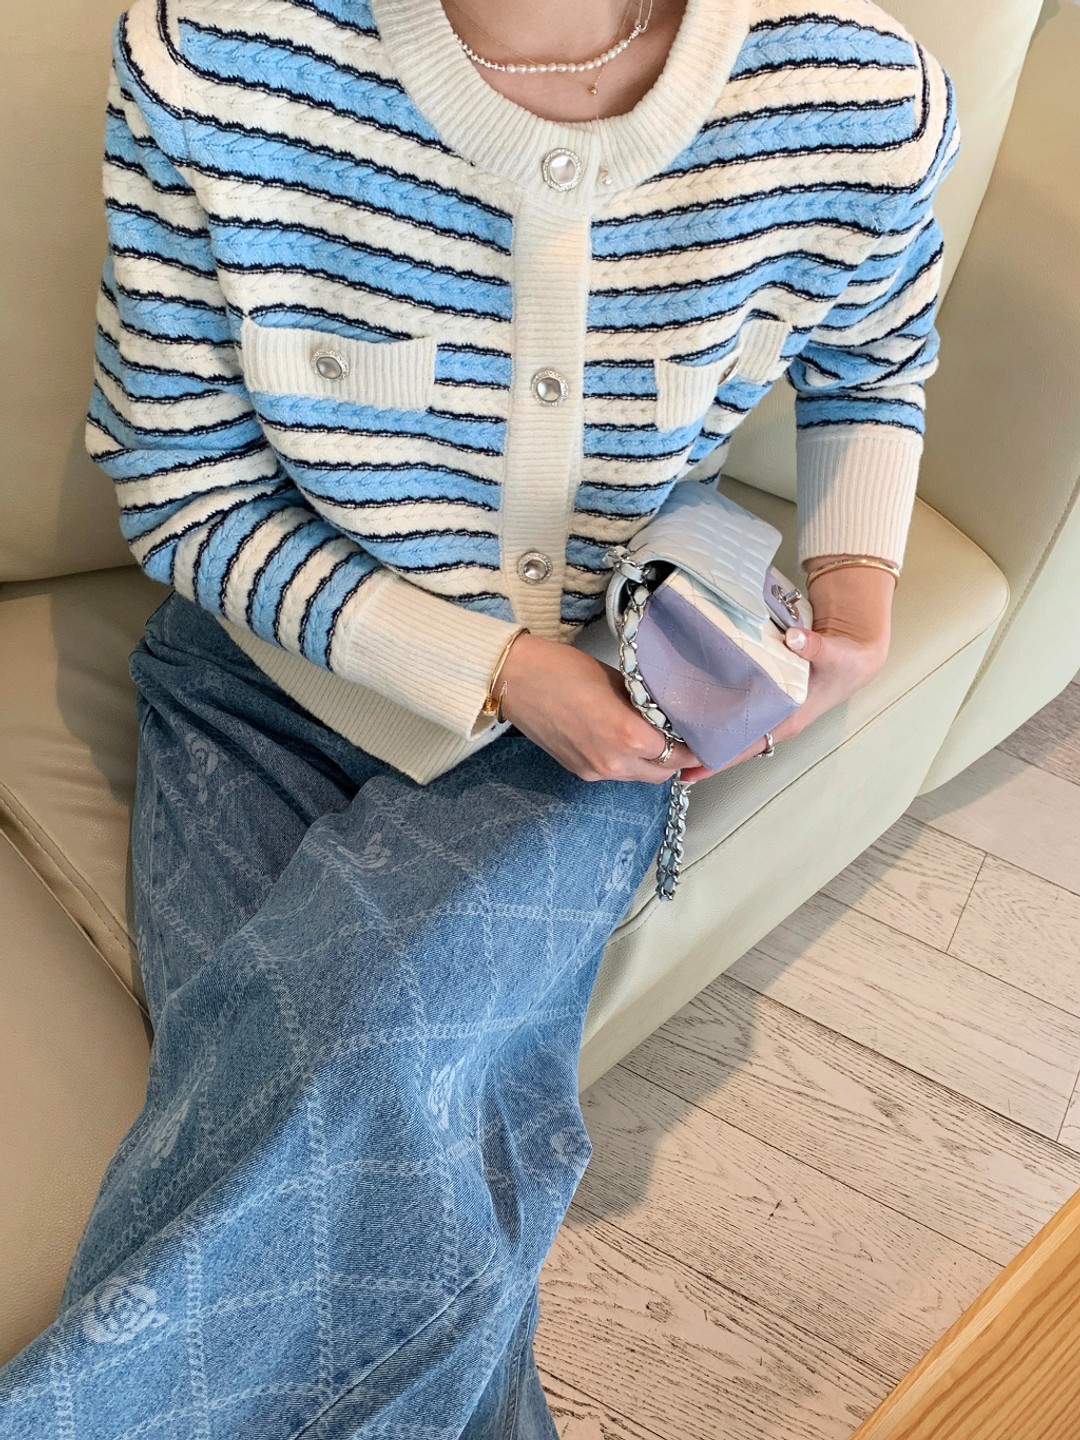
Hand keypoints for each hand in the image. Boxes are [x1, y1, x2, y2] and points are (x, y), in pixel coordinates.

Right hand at [498, 632, 702, 783]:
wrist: (514, 680)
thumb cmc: (563, 669)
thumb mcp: (619, 680)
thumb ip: (647, 704)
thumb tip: (669, 714)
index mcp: (628, 737)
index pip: (680, 753)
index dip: (694, 744)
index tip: (702, 732)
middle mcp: (614, 763)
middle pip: (664, 773)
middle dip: (677, 756)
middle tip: (682, 733)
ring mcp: (595, 772)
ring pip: (640, 776)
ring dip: (652, 761)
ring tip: (653, 733)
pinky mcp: (579, 771)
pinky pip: (616, 773)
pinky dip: (628, 761)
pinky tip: (623, 737)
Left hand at [677, 562, 893, 784]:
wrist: (858, 654)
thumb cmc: (846, 659)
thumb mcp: (834, 652)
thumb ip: (814, 645)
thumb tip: (796, 639)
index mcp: (788, 719)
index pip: (745, 746)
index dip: (715, 757)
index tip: (686, 767)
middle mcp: (777, 722)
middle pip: (732, 746)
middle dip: (700, 753)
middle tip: (663, 756)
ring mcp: (772, 714)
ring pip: (733, 734)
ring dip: (705, 738)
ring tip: (668, 740)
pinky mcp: (768, 701)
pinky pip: (737, 716)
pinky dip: (716, 718)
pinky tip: (692, 713)